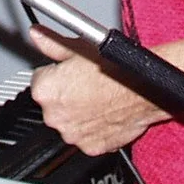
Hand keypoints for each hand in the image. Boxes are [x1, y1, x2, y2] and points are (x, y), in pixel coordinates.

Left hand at [28, 26, 167, 156]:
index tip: (68, 72)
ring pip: (68, 121)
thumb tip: (37, 35)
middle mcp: (54, 116)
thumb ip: (52, 44)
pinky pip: (85, 136)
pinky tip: (103, 112)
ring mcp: (72, 135)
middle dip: (64, 95)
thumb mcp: (79, 48)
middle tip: (84, 83)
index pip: (39, 80)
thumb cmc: (116, 67)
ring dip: (77, 112)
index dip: (56, 73)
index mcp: (45, 91)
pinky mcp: (91, 148)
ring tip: (96, 97)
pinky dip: (91, 127)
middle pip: (52, 103)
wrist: (146, 88)